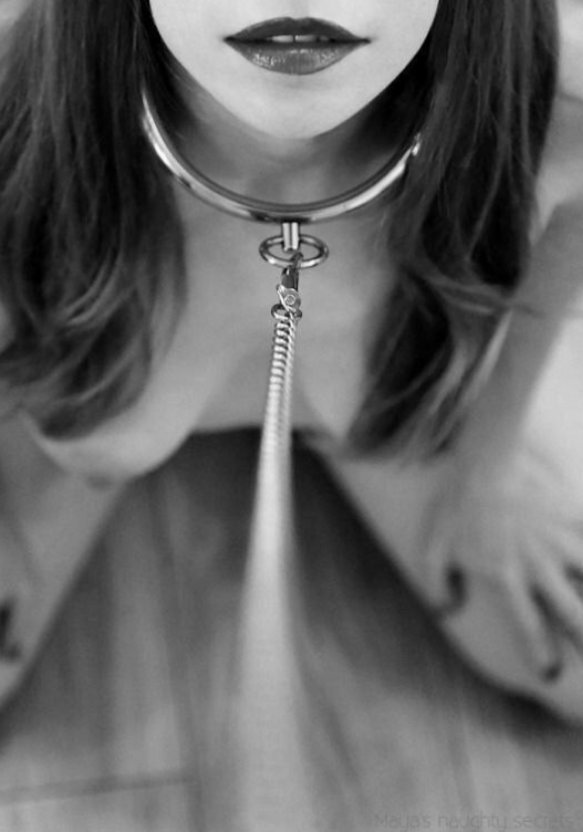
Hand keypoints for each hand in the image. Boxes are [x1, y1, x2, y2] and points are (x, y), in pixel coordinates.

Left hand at [421, 440, 582, 680]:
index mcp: (507, 576)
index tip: (549, 672)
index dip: (540, 654)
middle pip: (574, 614)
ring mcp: (560, 541)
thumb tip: (445, 611)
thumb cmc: (456, 504)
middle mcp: (540, 565)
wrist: (485, 459)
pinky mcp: (573, 516)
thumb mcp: (432, 546)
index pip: (528, 626)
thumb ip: (436, 583)